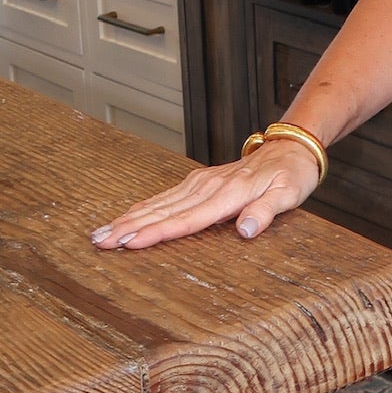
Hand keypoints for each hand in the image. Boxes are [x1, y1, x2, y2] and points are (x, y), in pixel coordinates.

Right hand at [91, 139, 321, 252]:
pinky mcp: (198, 182)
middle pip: (163, 211)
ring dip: (128, 218)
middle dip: (129, 227)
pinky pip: (165, 197)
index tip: (131, 243)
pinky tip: (125, 218)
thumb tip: (246, 231)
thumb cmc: (291, 176)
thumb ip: (266, 213)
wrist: (290, 149)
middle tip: (100, 242)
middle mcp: (208, 187)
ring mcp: (200, 183)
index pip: (187, 219)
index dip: (157, 232)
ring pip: (158, 203)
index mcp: (228, 195)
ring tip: (101, 233)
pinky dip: (142, 208)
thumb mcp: (288, 195)